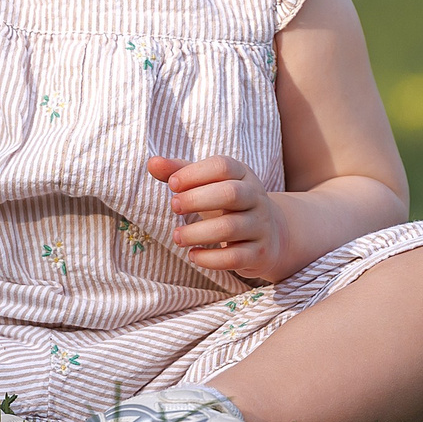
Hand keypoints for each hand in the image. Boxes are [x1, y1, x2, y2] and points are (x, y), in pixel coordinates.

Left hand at [150, 155, 289, 282]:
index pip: (223, 166)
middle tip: (174, 207)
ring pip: (230, 228)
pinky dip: (209, 259)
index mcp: (243, 174)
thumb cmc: (228, 205)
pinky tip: (193, 255)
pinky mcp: (259, 253)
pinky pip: (235, 257)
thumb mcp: (209, 184)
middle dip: (197, 200)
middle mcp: (256, 198)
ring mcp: (260, 226)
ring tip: (177, 236)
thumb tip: (152, 162)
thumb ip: (181, 172)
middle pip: (230, 194)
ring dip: (197, 233)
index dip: (194, 173)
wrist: (270, 235)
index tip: (172, 184)